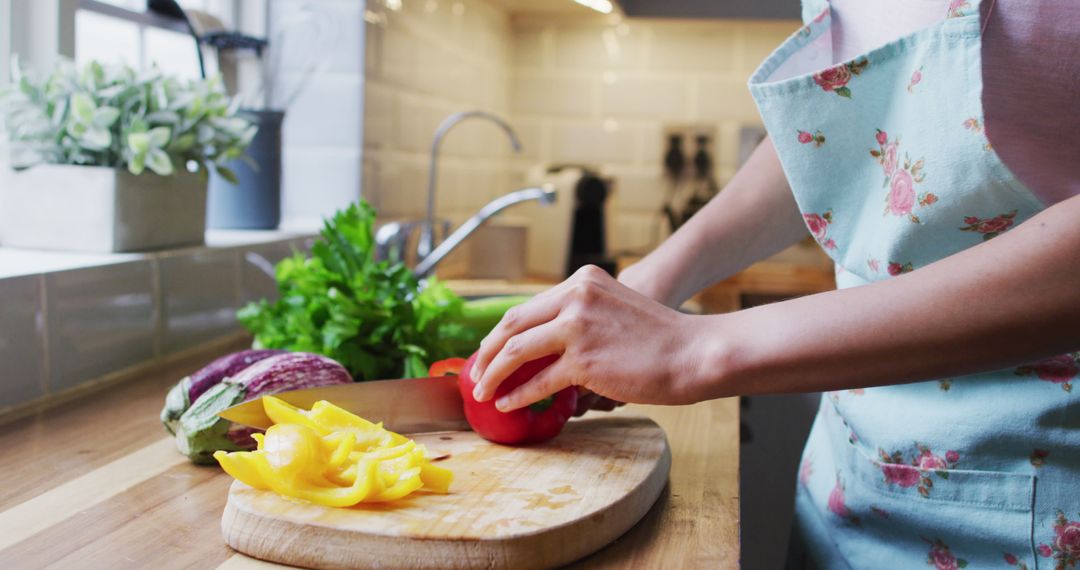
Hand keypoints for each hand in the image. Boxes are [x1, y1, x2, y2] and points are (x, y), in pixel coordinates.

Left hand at [470, 266, 710, 411]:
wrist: (692, 352)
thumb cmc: (659, 339)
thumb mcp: (615, 308)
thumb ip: (583, 317)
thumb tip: (546, 348)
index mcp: (582, 281)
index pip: (528, 307)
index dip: (502, 332)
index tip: (489, 351)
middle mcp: (576, 297)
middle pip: (512, 324)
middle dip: (487, 352)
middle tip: (475, 373)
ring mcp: (578, 327)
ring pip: (516, 351)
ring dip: (493, 375)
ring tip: (482, 392)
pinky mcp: (584, 360)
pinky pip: (538, 381)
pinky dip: (517, 394)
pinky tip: (507, 403)